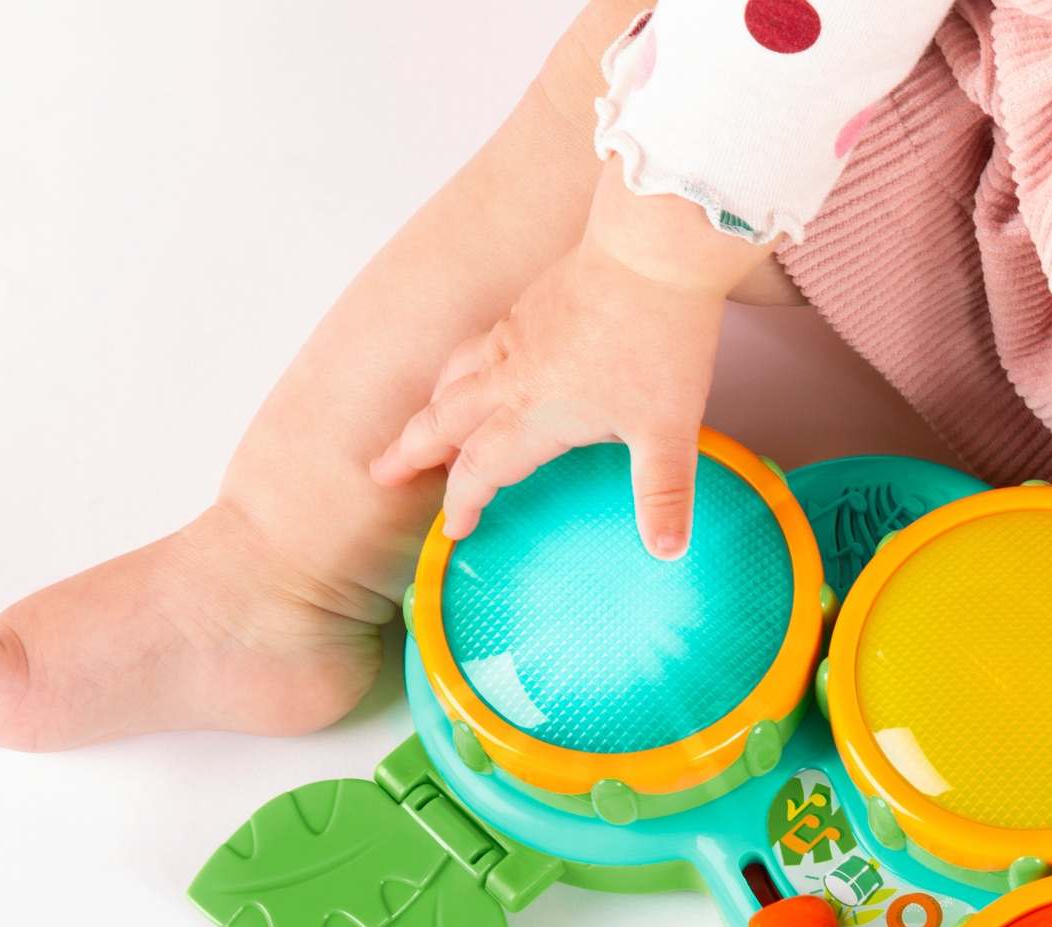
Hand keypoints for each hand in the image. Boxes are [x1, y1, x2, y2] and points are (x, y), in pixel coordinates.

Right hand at [372, 160, 770, 553]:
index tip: (454, 527)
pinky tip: (472, 372)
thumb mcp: (670, 432)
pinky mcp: (531, 305)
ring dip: (431, 409)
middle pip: (443, 418)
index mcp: (536, 409)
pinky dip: (460, 369)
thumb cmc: (660, 337)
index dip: (464, 500)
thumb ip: (664, 496)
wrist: (655, 247)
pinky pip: (477, 345)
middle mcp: (513, 372)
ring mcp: (517, 334)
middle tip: (381, 472)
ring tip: (420, 430)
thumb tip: (669, 553)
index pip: (482, 466)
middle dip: (410, 451)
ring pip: (454, 376)